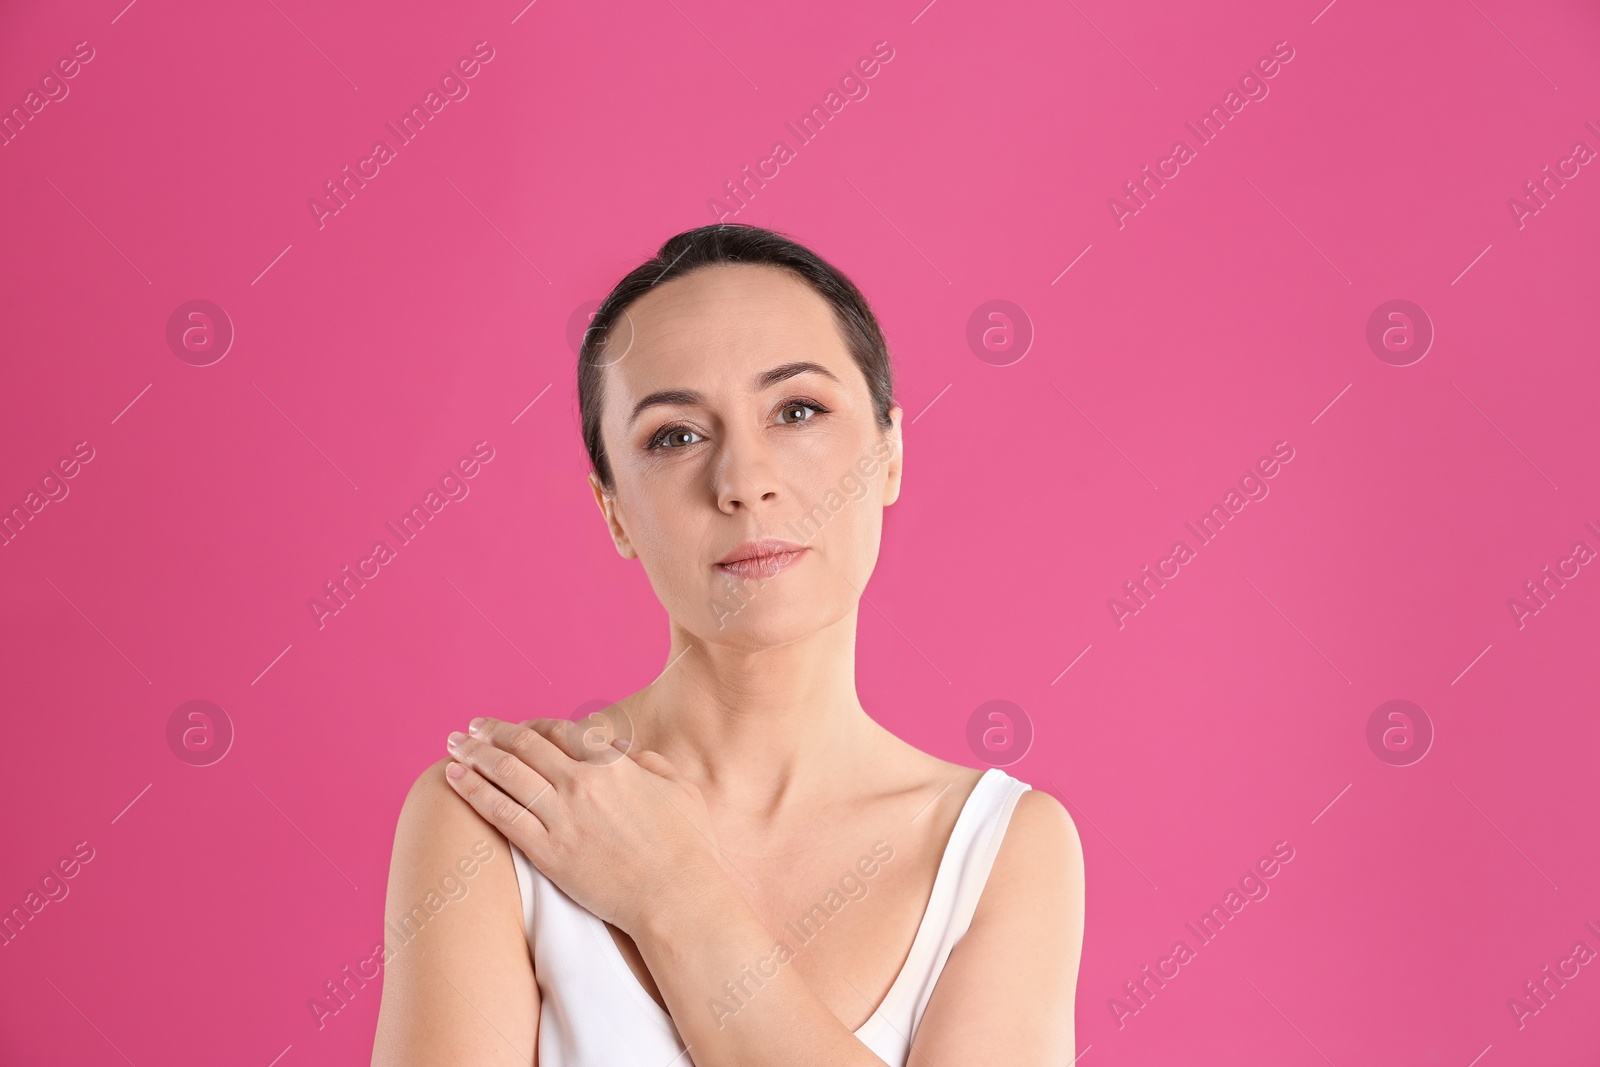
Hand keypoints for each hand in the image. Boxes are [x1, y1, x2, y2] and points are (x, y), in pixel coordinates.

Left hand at [442, 714, 724, 936]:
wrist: (676, 897)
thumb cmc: (688, 847)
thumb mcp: (680, 789)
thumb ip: (652, 764)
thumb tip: (633, 756)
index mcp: (612, 764)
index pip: (561, 732)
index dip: (533, 725)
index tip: (517, 727)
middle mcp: (581, 783)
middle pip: (524, 745)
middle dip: (492, 732)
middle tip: (471, 727)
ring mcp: (561, 816)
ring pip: (505, 773)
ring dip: (474, 754)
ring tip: (453, 746)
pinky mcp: (547, 851)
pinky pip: (501, 813)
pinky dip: (474, 791)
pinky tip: (455, 779)